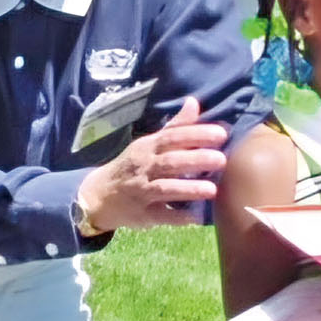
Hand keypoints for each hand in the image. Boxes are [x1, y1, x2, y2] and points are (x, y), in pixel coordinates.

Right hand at [76, 96, 229, 232]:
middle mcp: (144, 168)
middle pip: (170, 162)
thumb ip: (174, 127)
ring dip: (189, 189)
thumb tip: (194, 102)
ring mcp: (142, 192)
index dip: (196, 134)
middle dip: (195, 159)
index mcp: (147, 148)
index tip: (221, 134)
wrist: (99, 195)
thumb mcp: (148, 144)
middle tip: (221, 160)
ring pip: (165, 189)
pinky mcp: (143, 214)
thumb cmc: (133, 166)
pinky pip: (161, 216)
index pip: (172, 137)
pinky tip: (197, 217)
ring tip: (212, 190)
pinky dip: (178, 217)